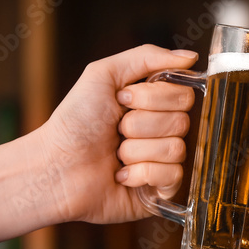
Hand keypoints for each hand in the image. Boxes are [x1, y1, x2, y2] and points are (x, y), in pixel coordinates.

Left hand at [0, 44, 197, 246]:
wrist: (56, 166)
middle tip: (116, 130)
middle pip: (182, 121)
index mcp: (154, 104)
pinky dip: (141, 173)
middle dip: (141, 124)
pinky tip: (121, 176)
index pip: (183, 94)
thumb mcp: (103, 74)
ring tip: (115, 156)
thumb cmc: (75, 121)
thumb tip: (192, 57)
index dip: (152, 97)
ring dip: (137, 150)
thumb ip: (147, 56)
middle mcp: (163, 131)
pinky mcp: (161, 191)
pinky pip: (173, 176)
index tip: (121, 101)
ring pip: (176, 149)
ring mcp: (164, 162)